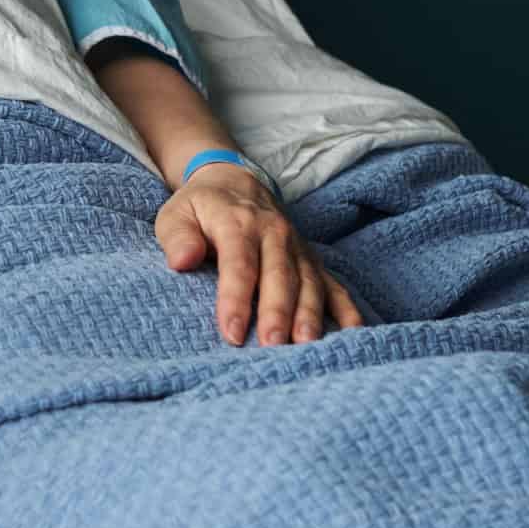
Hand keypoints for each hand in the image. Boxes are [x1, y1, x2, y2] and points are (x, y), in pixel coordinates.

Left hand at [156, 164, 361, 346]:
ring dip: (309, 314)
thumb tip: (182, 261)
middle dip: (277, 313)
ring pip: (308, 282)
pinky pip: (333, 283)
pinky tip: (354, 331)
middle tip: (273, 346)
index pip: (239, 264)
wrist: (233, 181)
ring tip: (307, 345)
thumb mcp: (175, 214)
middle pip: (279, 276)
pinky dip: (346, 307)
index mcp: (237, 223)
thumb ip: (177, 237)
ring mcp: (296, 247)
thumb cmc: (199, 208)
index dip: (237, 299)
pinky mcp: (311, 259)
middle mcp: (273, 233)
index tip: (233, 332)